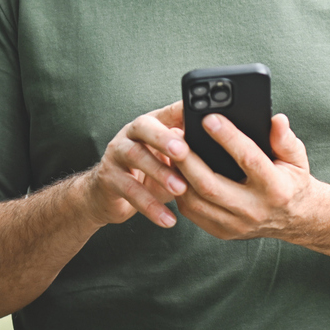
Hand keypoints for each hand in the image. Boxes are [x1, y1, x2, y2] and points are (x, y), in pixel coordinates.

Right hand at [83, 101, 190, 228]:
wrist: (108, 195)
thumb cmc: (148, 173)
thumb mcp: (170, 160)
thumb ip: (189, 153)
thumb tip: (221, 153)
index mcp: (152, 124)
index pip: (168, 111)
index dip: (182, 111)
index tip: (201, 115)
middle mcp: (131, 133)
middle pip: (145, 126)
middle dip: (164, 138)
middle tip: (184, 151)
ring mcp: (117, 153)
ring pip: (135, 155)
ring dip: (159, 172)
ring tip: (180, 188)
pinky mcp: (109, 178)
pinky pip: (129, 190)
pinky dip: (150, 206)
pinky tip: (168, 219)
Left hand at [171, 113, 314, 240]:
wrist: (295, 219)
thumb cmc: (292, 181)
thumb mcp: (296, 158)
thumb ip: (285, 139)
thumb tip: (276, 119)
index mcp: (276, 188)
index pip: (248, 159)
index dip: (228, 137)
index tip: (209, 118)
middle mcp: (254, 210)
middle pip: (211, 185)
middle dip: (188, 159)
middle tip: (174, 136)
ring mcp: (236, 225)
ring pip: (196, 201)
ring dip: (178, 175)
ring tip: (171, 150)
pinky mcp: (222, 231)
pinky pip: (193, 212)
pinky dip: (180, 191)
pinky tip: (176, 171)